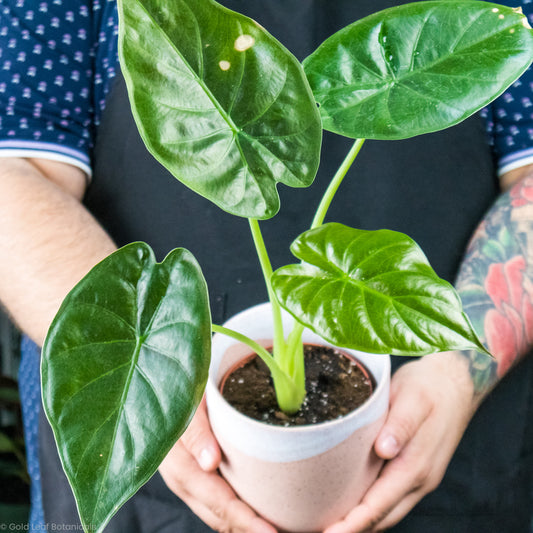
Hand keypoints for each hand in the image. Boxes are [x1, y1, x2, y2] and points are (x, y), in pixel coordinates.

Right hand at [158, 398, 277, 532]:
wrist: (165, 389)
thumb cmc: (180, 391)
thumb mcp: (186, 403)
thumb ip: (195, 431)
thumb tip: (210, 462)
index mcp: (181, 466)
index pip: (218, 502)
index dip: (245, 520)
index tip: (270, 532)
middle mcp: (185, 481)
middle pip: (221, 517)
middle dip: (251, 529)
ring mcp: (192, 482)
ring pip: (221, 514)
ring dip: (246, 525)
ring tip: (280, 528)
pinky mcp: (200, 477)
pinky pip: (220, 502)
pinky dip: (241, 513)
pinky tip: (261, 514)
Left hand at [324, 351, 478, 532]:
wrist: (456, 382)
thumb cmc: (430, 387)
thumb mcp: (413, 398)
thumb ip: (401, 425)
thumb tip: (385, 450)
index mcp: (416, 465)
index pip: (379, 505)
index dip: (353, 523)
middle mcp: (420, 479)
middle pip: (382, 517)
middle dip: (352, 529)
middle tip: (317, 530)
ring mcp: (421, 477)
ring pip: (388, 511)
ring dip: (362, 522)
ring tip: (330, 523)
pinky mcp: (417, 470)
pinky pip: (392, 498)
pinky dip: (372, 508)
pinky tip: (353, 501)